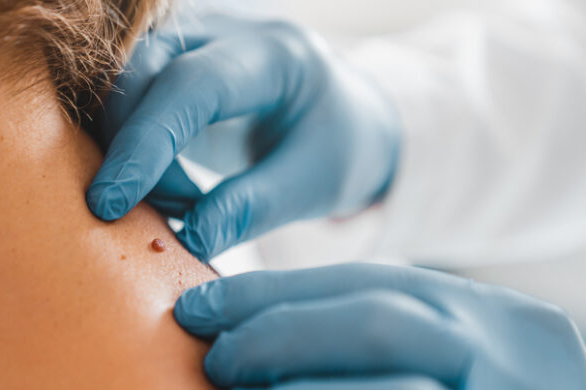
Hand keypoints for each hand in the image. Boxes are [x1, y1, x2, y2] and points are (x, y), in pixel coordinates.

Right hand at [85, 14, 399, 260]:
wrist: (347, 119)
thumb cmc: (339, 148)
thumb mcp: (313, 184)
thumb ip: (253, 208)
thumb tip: (191, 237)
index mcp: (274, 56)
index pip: (191, 85)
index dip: (145, 142)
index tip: (111, 203)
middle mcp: (228, 31)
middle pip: (143, 70)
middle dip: (133, 148)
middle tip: (161, 212)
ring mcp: (199, 42)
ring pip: (127, 80)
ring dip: (131, 149)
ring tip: (178, 202)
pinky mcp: (180, 64)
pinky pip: (134, 96)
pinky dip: (136, 145)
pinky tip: (168, 183)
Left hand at [174, 263, 585, 388]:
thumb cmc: (484, 374)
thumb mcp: (443, 335)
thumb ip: (373, 326)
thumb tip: (260, 333)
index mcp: (462, 306)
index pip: (357, 283)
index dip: (269, 293)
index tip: (200, 307)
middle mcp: (480, 343)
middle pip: (374, 319)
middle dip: (281, 333)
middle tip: (217, 357)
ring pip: (394, 387)